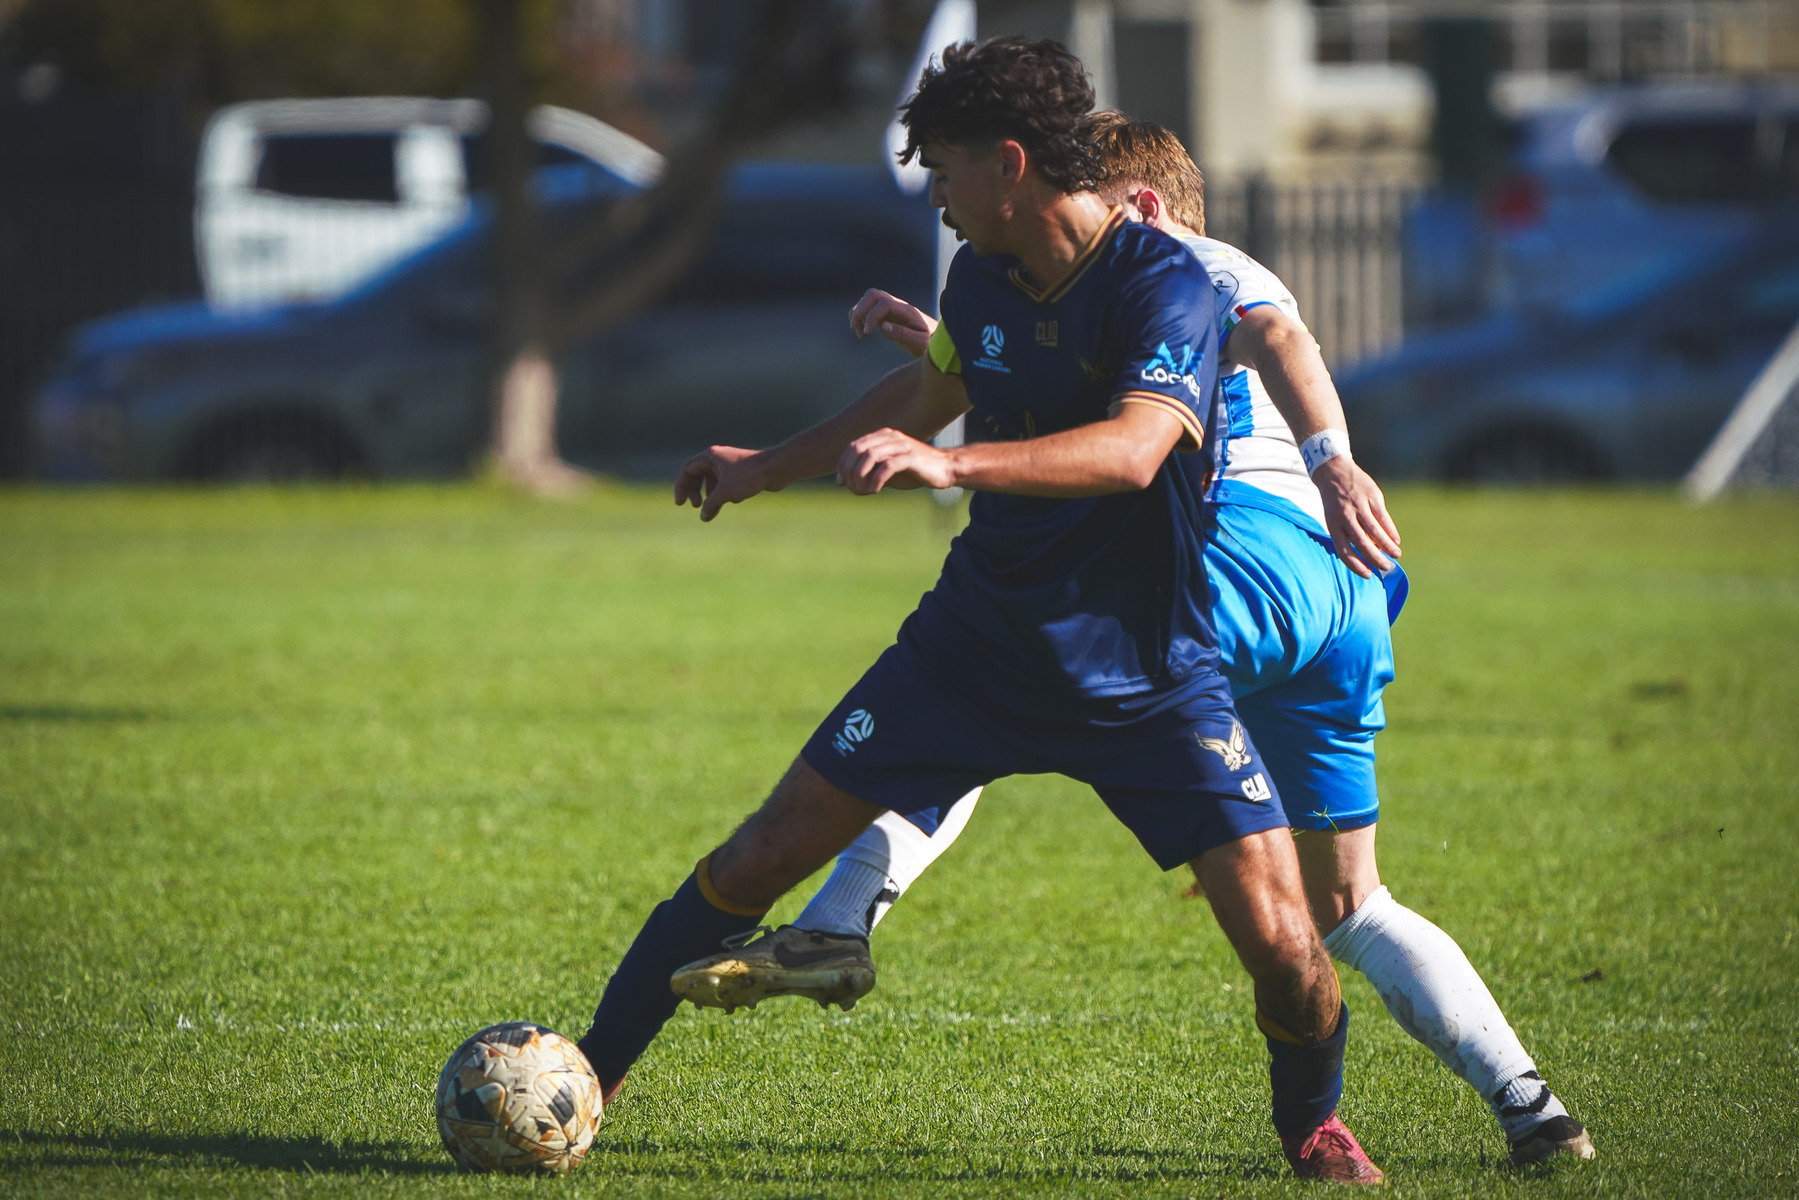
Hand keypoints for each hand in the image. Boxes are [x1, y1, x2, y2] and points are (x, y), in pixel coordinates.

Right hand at [674, 445, 770, 520]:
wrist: (776, 469)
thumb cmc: (749, 476)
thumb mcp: (724, 492)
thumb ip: (710, 504)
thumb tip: (703, 516)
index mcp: (710, 456)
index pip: (687, 470)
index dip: (681, 487)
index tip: (681, 503)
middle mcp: (718, 458)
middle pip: (698, 476)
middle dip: (695, 492)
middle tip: (697, 506)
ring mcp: (730, 466)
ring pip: (713, 482)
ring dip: (711, 497)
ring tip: (714, 510)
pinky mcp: (741, 474)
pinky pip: (726, 485)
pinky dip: (726, 494)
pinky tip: (736, 499)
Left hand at [836, 428, 957, 493]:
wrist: (946, 469)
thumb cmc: (916, 472)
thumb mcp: (888, 471)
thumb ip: (870, 473)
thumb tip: (847, 483)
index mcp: (884, 436)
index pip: (854, 446)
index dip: (843, 464)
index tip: (840, 482)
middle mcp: (891, 437)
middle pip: (858, 449)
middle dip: (849, 470)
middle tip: (849, 487)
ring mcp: (901, 446)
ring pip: (870, 456)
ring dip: (860, 476)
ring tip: (862, 490)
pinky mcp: (911, 458)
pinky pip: (886, 467)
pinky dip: (876, 480)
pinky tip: (875, 491)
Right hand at [849, 289, 935, 357]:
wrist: (938, 341)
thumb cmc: (931, 344)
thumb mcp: (920, 343)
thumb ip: (903, 334)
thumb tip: (882, 326)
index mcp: (907, 310)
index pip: (884, 303)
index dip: (871, 316)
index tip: (867, 333)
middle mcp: (897, 305)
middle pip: (873, 294)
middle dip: (861, 310)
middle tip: (860, 331)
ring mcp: (891, 308)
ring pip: (868, 299)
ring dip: (858, 313)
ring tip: (861, 335)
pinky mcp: (887, 315)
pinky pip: (868, 308)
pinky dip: (860, 317)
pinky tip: (863, 333)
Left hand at [1312, 457, 1400, 577]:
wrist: (1334, 471)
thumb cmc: (1336, 501)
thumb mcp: (1334, 518)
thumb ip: (1348, 533)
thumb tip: (1371, 551)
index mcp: (1334, 525)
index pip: (1344, 551)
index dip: (1356, 565)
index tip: (1368, 574)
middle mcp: (1346, 517)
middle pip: (1362, 544)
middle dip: (1376, 559)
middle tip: (1386, 567)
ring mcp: (1359, 507)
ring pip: (1376, 532)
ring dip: (1388, 546)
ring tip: (1396, 555)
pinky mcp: (1372, 497)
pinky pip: (1384, 518)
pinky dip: (1391, 531)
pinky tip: (1396, 540)